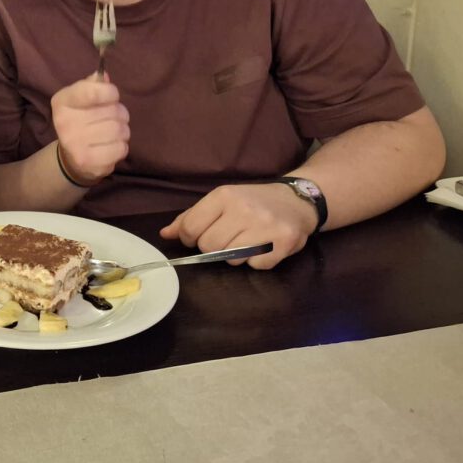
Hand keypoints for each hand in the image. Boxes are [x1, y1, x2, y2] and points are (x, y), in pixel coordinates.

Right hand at [50, 74, 129, 185]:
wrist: (71, 157)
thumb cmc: (81, 120)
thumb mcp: (81, 98)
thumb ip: (93, 85)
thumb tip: (104, 76)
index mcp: (62, 101)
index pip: (95, 91)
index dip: (111, 92)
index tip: (112, 96)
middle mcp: (65, 122)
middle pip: (113, 111)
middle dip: (120, 114)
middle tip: (113, 118)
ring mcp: (75, 144)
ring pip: (119, 130)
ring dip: (122, 131)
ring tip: (113, 133)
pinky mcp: (88, 162)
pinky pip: (121, 148)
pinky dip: (121, 147)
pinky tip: (110, 146)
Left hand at [159, 183, 318, 268]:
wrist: (296, 200)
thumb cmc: (252, 201)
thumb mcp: (221, 201)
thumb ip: (191, 217)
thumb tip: (165, 234)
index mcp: (224, 196)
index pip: (191, 228)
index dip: (190, 238)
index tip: (199, 237)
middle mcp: (244, 209)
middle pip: (209, 247)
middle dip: (214, 248)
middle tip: (228, 238)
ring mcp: (265, 227)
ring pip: (232, 259)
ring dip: (236, 255)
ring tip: (247, 241)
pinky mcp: (283, 243)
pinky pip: (256, 266)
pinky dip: (257, 261)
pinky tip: (264, 247)